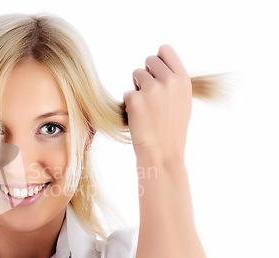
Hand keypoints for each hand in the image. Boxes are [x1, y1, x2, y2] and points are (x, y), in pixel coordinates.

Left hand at [123, 44, 191, 163]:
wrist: (163, 153)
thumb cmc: (171, 129)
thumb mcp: (182, 101)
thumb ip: (173, 80)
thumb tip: (157, 61)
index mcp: (183, 79)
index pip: (165, 50)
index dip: (158, 60)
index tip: (156, 74)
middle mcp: (169, 81)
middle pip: (149, 59)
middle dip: (146, 74)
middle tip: (150, 95)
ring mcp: (152, 89)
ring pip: (136, 73)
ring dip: (137, 88)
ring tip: (146, 107)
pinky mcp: (135, 99)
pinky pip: (127, 93)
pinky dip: (130, 104)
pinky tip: (139, 117)